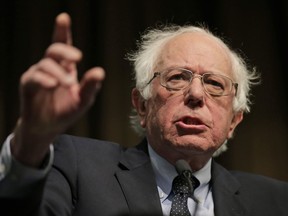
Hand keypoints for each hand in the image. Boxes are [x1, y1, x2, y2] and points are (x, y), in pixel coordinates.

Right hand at [11, 13, 104, 166]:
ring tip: (68, 83)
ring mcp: (38, 74)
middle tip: (77, 57)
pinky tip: (53, 85)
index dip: (62, 31)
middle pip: (54, 49)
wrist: (48, 127)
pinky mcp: (28, 85)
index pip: (64, 46)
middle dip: (65, 49)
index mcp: (65, 68)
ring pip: (46, 63)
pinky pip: (34, 77)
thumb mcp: (83, 100)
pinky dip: (44, 80)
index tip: (63, 17)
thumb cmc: (66, 111)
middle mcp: (51, 67)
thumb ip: (90, 86)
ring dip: (58, 72)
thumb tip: (101, 71)